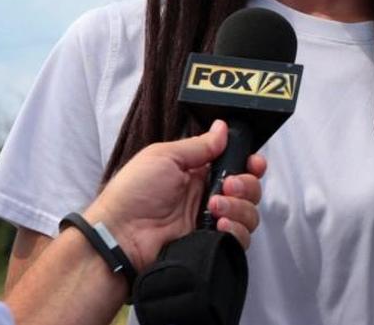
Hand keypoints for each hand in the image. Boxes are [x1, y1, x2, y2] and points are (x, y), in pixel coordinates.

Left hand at [83, 120, 267, 270]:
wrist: (119, 236)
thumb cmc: (134, 192)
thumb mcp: (165, 156)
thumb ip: (200, 145)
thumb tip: (223, 127)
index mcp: (198, 173)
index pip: (238, 166)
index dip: (251, 164)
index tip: (254, 163)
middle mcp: (209, 197)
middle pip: (250, 190)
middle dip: (246, 185)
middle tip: (227, 186)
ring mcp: (211, 222)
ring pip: (249, 214)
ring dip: (239, 207)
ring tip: (215, 209)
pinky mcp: (212, 245)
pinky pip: (240, 239)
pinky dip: (236, 231)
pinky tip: (219, 226)